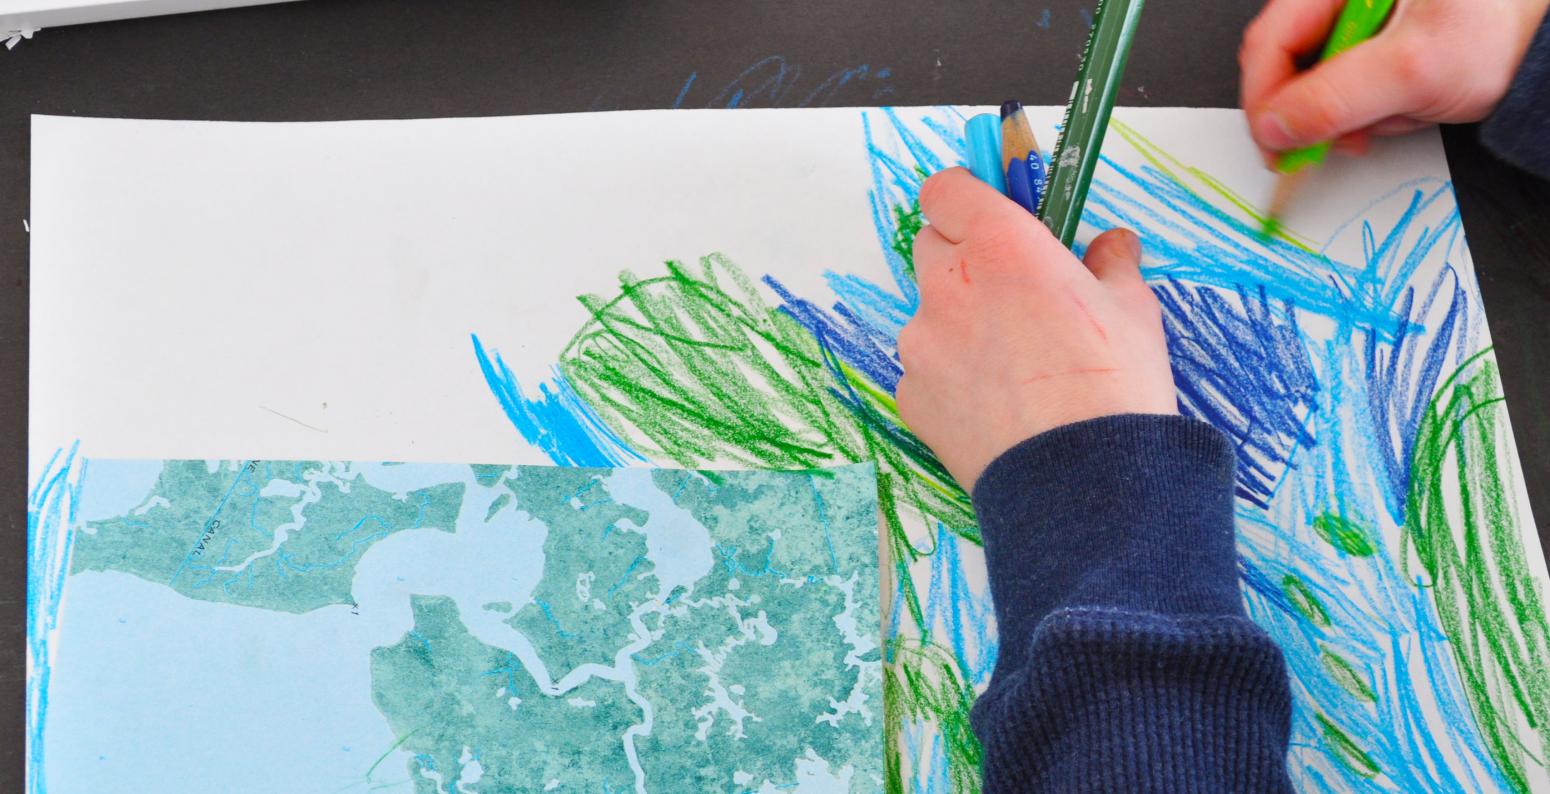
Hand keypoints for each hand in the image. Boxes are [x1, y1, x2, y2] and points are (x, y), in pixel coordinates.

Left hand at [895, 168, 1177, 491]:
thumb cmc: (1112, 388)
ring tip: (1010, 364)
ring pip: (929, 311)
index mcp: (1001, 245)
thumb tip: (1114, 245)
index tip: (985, 209)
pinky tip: (994, 404)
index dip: (965, 196)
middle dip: (964, 256)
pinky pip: (925, 368)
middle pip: (932, 243)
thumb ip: (1111, 265)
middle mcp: (949, 284)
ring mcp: (921, 341)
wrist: (1082, 481)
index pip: (947, 189)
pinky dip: (950, 376)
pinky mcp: (911, 392)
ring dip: (958, 321)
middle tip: (1010, 289)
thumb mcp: (1132, 310)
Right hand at [1240, 0, 1549, 161]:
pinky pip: (1343, 88)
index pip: (1269, 43)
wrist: (1540, 44)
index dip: (1264, 100)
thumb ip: (1335, 99)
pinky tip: (1399, 109)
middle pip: (1288, 65)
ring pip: (1315, 83)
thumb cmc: (1495, 31)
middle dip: (1315, 110)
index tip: (1275, 145)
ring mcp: (1353, 21)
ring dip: (1349, 114)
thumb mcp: (1412, 71)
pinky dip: (1366, 111)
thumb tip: (1274, 127)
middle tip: (1338, 139)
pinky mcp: (1368, 45)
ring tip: (1398, 111)